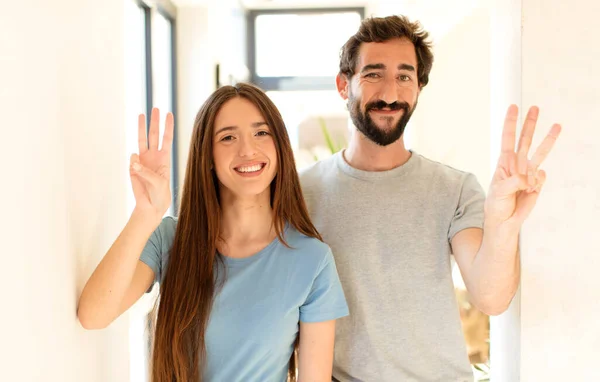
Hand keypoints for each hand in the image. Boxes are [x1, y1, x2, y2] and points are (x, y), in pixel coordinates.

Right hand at [129, 108, 173, 221]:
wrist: (150, 206)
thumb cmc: (159, 195)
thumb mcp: (159, 184)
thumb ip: (147, 172)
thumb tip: (133, 159)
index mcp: (164, 159)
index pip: (167, 139)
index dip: (168, 127)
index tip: (169, 114)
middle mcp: (153, 156)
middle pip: (154, 135)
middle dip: (155, 121)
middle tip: (155, 107)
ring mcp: (142, 161)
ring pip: (141, 140)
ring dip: (141, 127)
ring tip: (141, 114)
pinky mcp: (133, 168)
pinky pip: (132, 161)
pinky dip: (134, 164)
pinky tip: (137, 171)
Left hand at [485, 105, 560, 228]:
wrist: (505, 221)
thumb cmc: (497, 204)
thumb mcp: (499, 192)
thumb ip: (515, 181)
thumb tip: (530, 176)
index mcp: (503, 162)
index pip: (507, 139)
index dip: (510, 123)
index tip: (514, 107)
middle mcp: (517, 164)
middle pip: (525, 140)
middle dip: (530, 124)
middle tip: (535, 108)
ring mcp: (528, 173)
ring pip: (540, 152)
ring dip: (548, 139)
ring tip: (557, 125)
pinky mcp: (537, 183)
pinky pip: (541, 177)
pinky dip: (537, 183)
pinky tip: (530, 189)